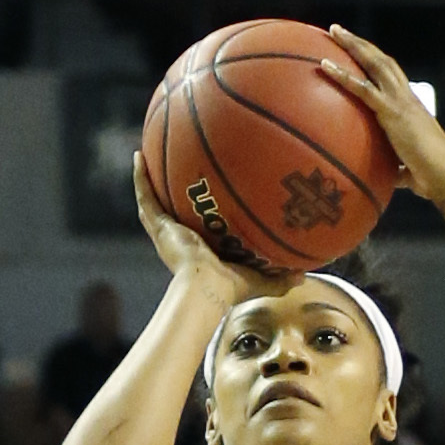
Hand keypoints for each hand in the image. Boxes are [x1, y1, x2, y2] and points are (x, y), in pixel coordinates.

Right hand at [132, 151, 298, 305]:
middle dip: (172, 190)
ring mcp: (167, 232)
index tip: (204, 196)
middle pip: (174, 209)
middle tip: (173, 168)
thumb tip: (306, 275)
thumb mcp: (263, 280)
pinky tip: (138, 156)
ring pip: (154, 201)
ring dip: (149, 179)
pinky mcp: (159, 227)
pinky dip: (140, 178)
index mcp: (202, 250)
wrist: (208, 290)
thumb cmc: (232, 290)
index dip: (201, 212)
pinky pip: (146, 197)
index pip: (200, 227)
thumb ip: (282, 277)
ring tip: (145, 154)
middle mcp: (182, 239)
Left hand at [322, 28, 444, 205]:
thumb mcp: (412, 168)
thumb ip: (400, 168)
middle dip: (361, 44)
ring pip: (374, 63)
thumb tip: (392, 178)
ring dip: (353, 45)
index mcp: (411, 106)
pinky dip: (342, 75)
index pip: (392, 76)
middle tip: (339, 31)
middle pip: (382, 60)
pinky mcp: (391, 112)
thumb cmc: (432, 178)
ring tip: (333, 31)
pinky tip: (324, 65)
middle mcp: (406, 97)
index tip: (360, 51)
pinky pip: (362, 89)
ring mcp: (400, 101)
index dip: (376, 61)